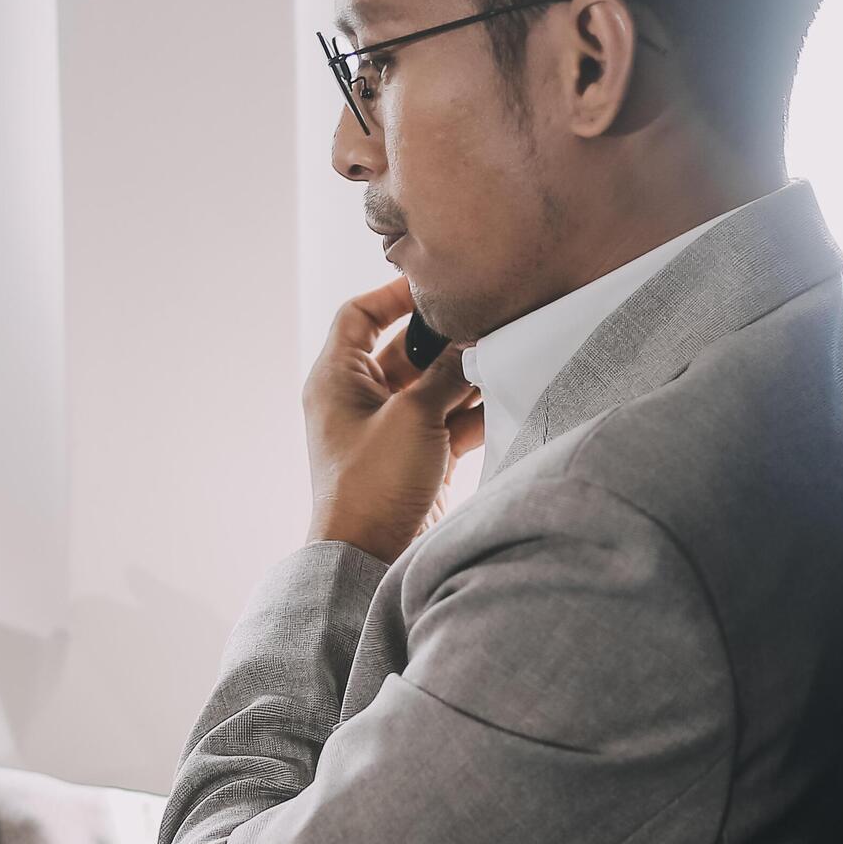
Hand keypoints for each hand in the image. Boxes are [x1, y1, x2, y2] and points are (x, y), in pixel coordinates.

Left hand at [304, 277, 484, 562]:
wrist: (371, 558)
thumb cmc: (372, 485)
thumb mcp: (413, 416)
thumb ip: (447, 374)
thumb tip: (475, 342)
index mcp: (336, 379)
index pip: (358, 316)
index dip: (393, 295)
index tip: (435, 286)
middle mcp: (359, 399)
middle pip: (405, 349)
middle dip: (446, 340)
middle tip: (486, 325)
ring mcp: (389, 429)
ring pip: (432, 386)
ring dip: (465, 376)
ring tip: (504, 358)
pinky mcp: (416, 456)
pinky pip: (448, 420)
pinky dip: (473, 411)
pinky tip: (505, 398)